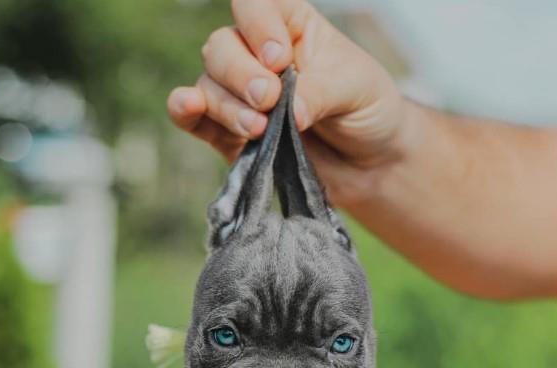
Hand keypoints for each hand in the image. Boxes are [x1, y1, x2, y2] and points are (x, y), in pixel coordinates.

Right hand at [166, 0, 403, 208]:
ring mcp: (240, 97)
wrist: (370, 163)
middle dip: (240, 74)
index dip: (258, 27)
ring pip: (209, 86)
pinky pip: (196, 120)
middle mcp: (256, 56)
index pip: (254, 7)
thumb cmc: (366, 110)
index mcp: (289, 27)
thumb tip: (288, 114)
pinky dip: (186, 113)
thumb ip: (319, 93)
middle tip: (268, 100)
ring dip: (227, 106)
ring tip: (259, 129)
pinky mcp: (231, 136)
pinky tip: (187, 107)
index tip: (280, 59)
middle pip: (222, 48)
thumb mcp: (356, 89)